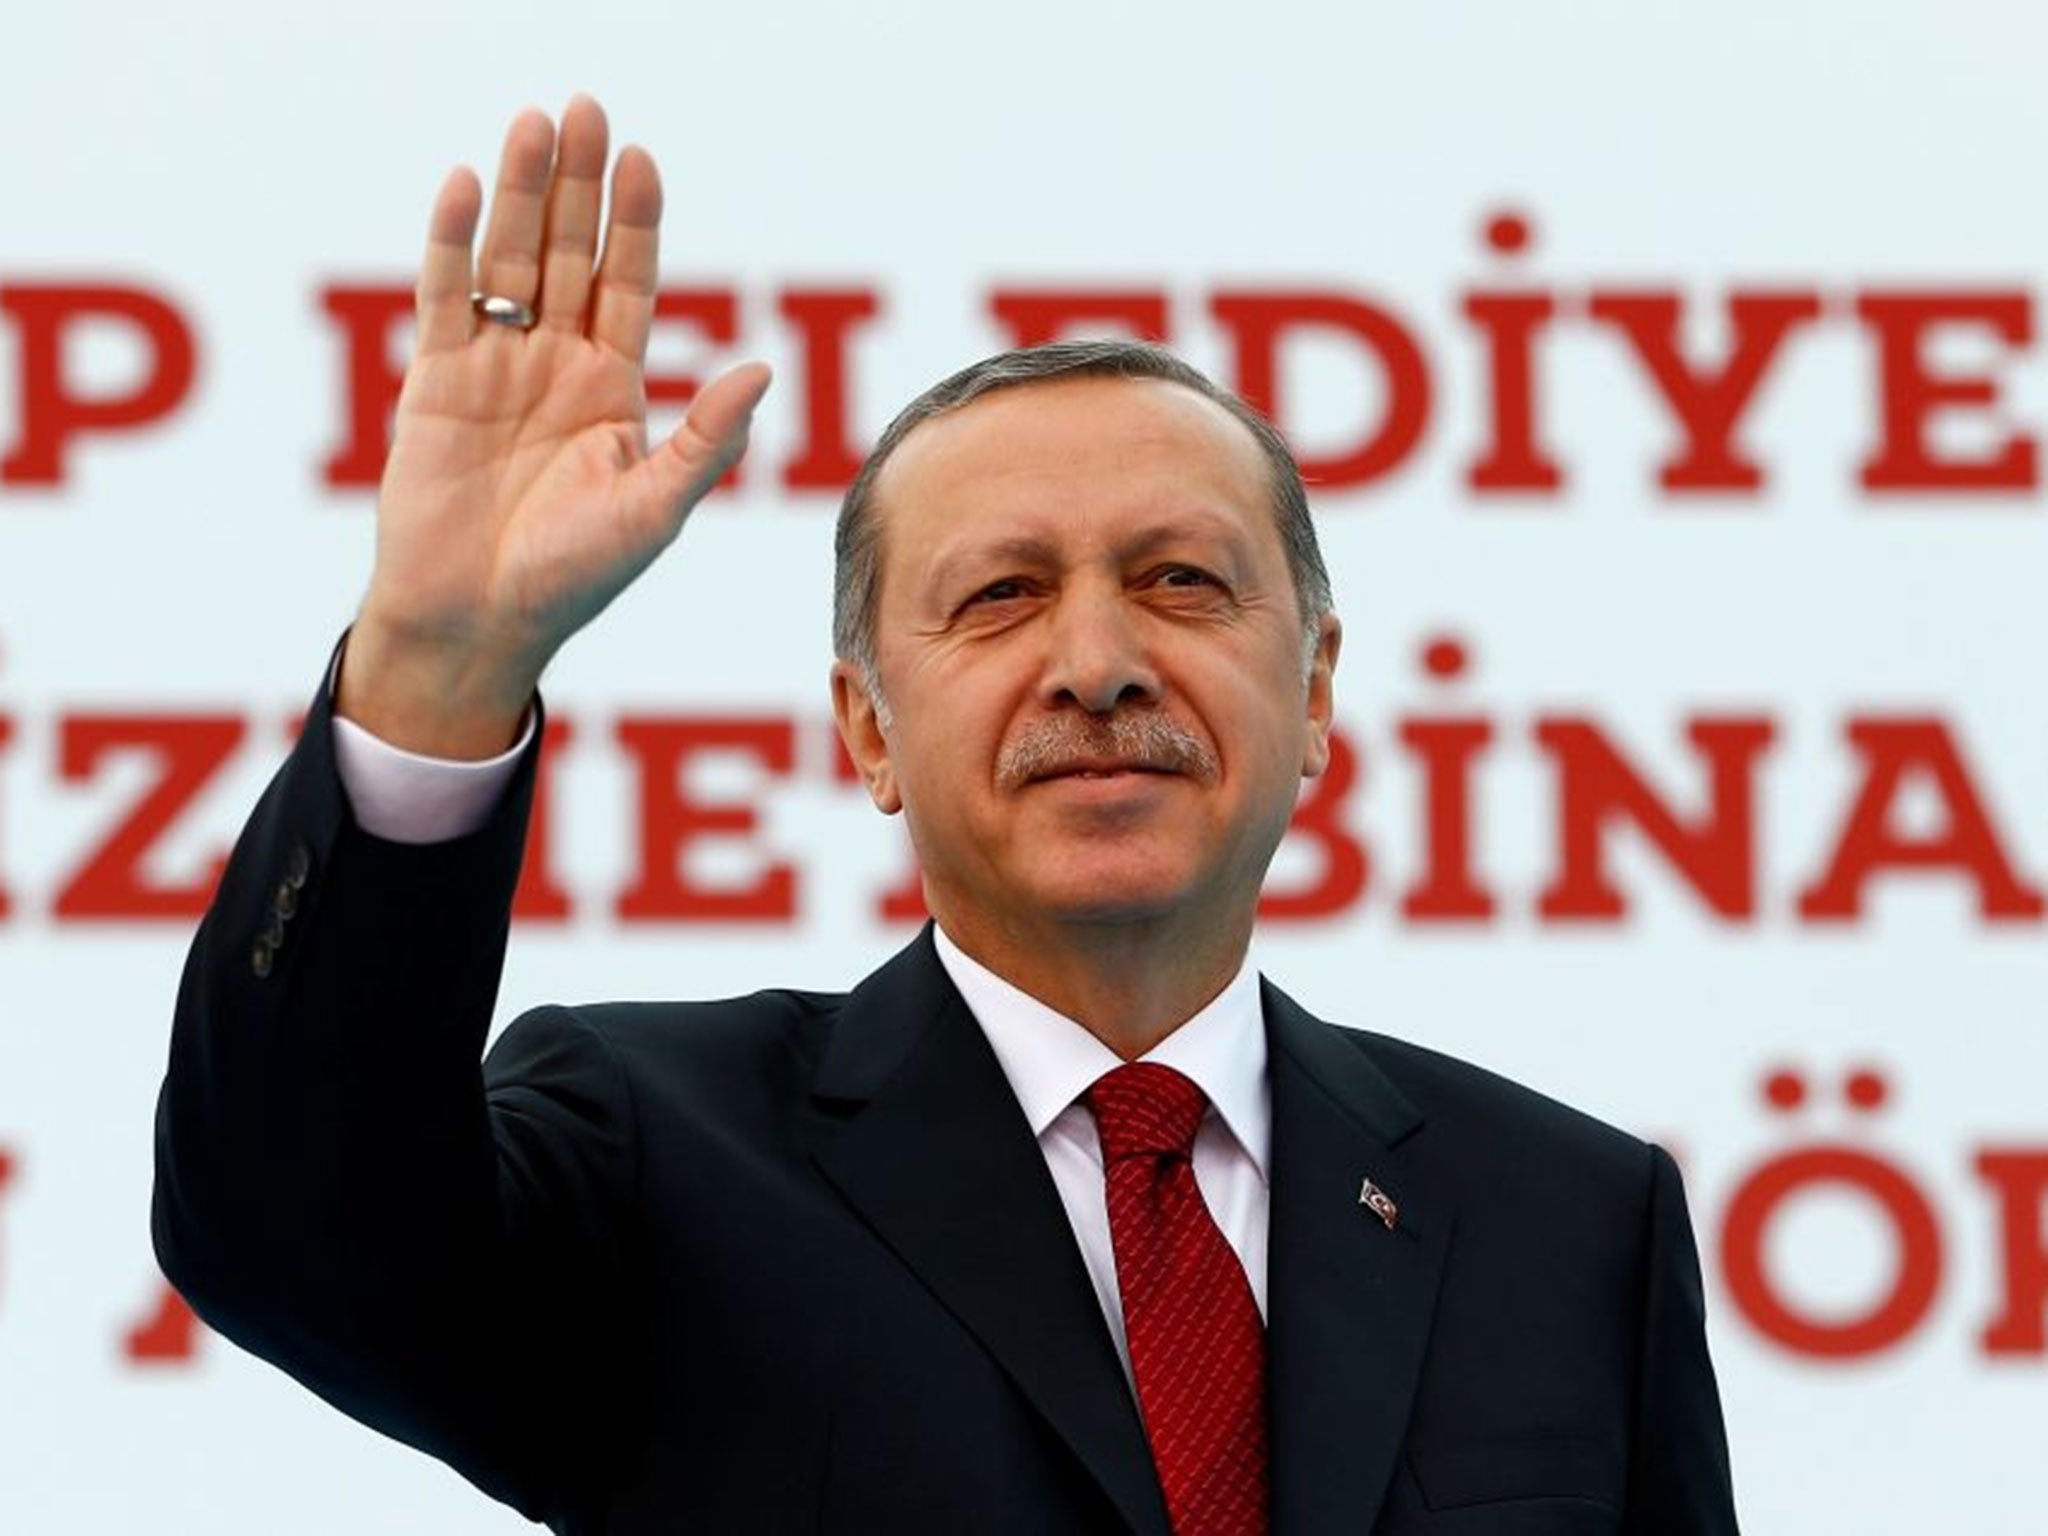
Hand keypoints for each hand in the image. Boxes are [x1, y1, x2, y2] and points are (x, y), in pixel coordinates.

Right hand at [338, 97, 770, 755]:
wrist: (479, 621)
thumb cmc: (575, 577)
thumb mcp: (655, 508)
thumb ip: (705, 439)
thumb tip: (762, 368)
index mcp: (613, 389)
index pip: (628, 284)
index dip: (635, 222)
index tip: (642, 158)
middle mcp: (556, 365)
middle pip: (571, 254)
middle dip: (580, 184)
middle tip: (587, 108)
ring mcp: (494, 367)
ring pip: (511, 261)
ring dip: (522, 194)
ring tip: (534, 124)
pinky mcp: (435, 381)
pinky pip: (446, 296)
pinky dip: (454, 241)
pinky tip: (468, 184)